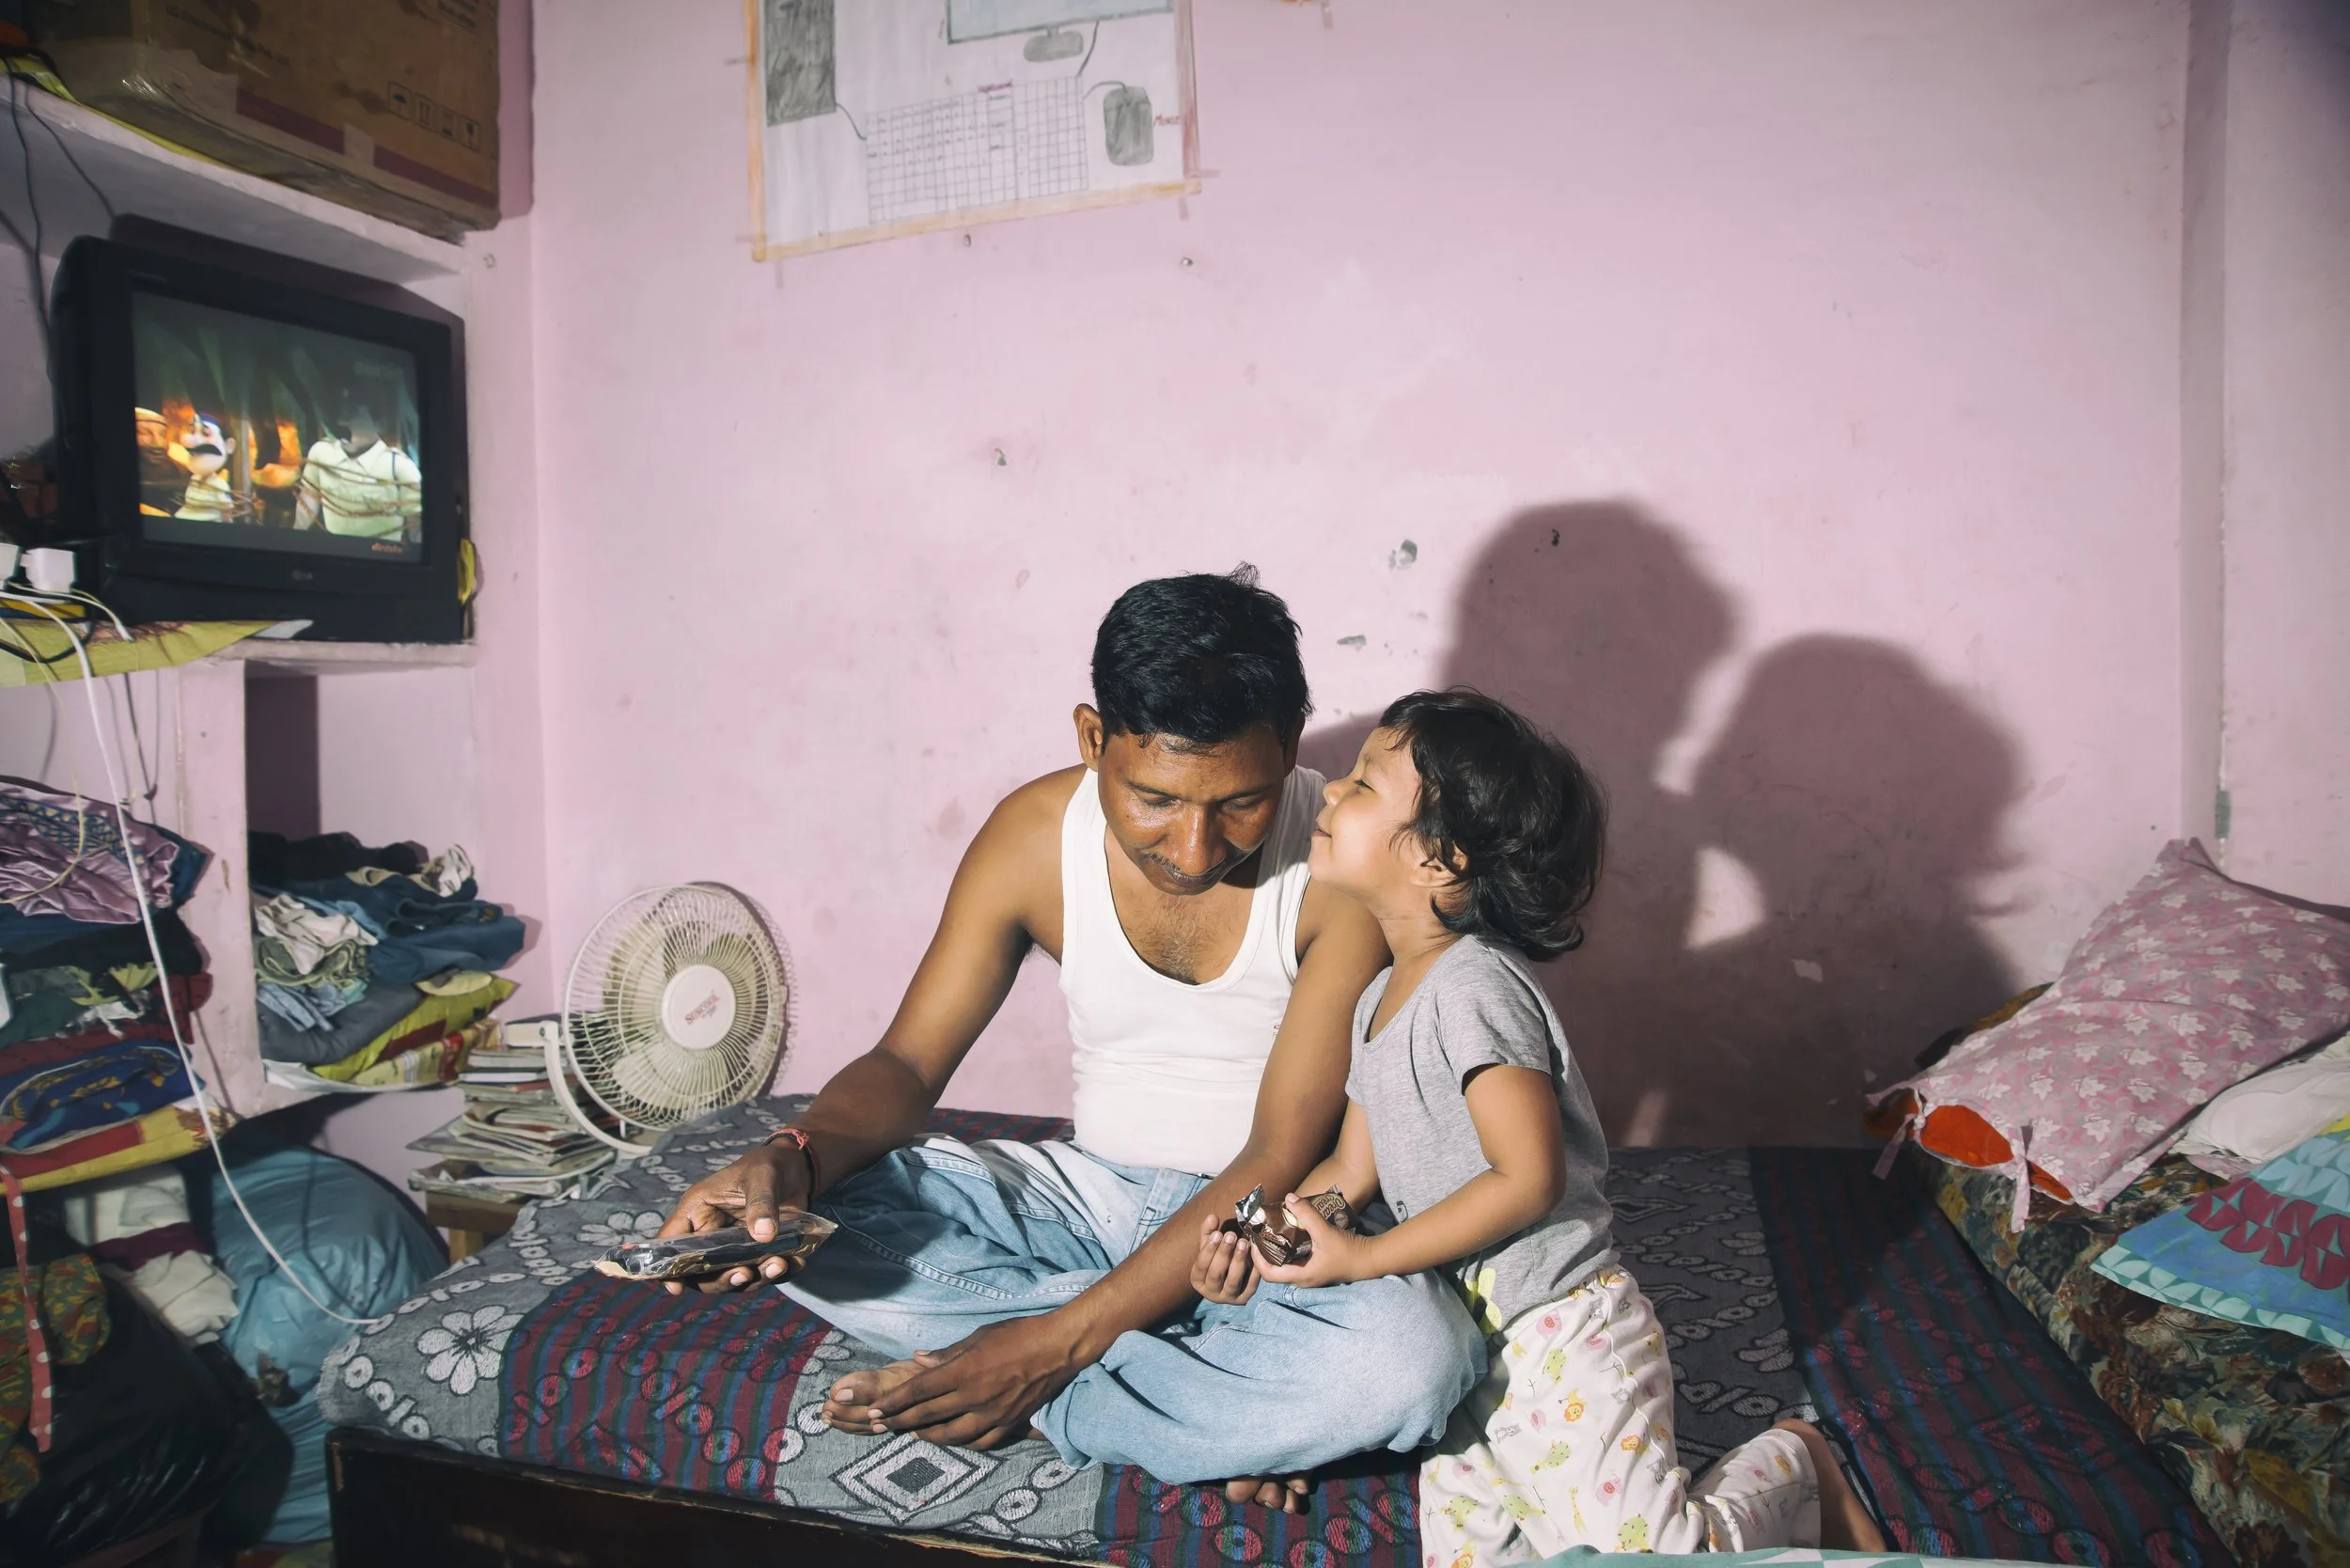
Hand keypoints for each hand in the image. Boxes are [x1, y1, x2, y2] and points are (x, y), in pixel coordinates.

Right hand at [652, 1143, 811, 1294]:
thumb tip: (763, 1236)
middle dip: (722, 1280)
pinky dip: (778, 1274)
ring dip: (755, 1279)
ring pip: (733, 1278)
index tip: (677, 1288)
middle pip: (702, 1273)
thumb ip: (760, 1202)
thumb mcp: (762, 1176)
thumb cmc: (766, 1166)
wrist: (794, 1170)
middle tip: (746, 1274)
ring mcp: (734, 1249)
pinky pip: (763, 1274)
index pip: (671, 1243)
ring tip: (779, 1265)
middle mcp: (710, 1235)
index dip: (669, 1269)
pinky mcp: (757, 1255)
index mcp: (697, 1211)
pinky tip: (794, 1264)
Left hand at [853, 1314, 1085, 1448]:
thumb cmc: (1017, 1334)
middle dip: (899, 1422)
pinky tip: (951, 1441)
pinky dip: (960, 1444)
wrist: (1058, 1348)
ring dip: (926, 1436)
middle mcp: (974, 1397)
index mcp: (964, 1371)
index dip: (893, 1402)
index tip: (874, 1409)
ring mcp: (992, 1414)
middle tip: (879, 1426)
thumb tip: (918, 1360)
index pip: (918, 1391)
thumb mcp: (979, 1336)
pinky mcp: (1008, 1424)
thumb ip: (947, 1354)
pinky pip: (979, 1443)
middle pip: (927, 1416)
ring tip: (912, 1433)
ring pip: (950, 1436)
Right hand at [1190, 1212, 1259, 1304]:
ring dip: (1238, 1261)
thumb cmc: (1217, 1258)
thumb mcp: (1210, 1247)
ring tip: (1244, 1242)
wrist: (1230, 1279)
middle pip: (1216, 1274)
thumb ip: (1209, 1232)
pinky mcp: (1245, 1299)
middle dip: (1223, 1253)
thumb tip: (1212, 1217)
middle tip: (1232, 1235)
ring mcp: (1228, 1298)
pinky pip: (1250, 1285)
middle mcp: (1211, 1294)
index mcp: (1198, 1281)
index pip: (1201, 1266)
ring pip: (1233, 1281)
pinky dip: (1253, 1270)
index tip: (1218, 1233)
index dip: (1208, 1250)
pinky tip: (1256, 1254)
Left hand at [1257, 1194, 1375, 1289]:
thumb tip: (1288, 1198)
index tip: (1253, 1240)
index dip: (1256, 1258)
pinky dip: (1287, 1250)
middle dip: (1263, 1253)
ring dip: (1275, 1251)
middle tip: (1259, 1233)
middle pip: (1273, 1269)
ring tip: (1270, 1231)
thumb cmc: (1348, 1250)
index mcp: (1300, 1275)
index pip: (1268, 1274)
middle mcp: (1302, 1279)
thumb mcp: (1325, 1231)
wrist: (1371, 1260)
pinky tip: (1288, 1234)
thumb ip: (1307, 1215)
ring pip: (1284, 1265)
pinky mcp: (1316, 1268)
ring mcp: (1309, 1275)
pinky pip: (1294, 1261)